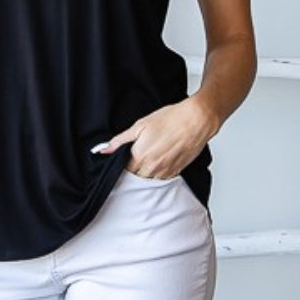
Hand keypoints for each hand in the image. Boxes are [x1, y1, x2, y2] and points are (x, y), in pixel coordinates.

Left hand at [92, 96, 217, 178]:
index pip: (122, 170)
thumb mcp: (140, 126)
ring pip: (148, 180)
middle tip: (139, 156)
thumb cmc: (171, 119)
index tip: (124, 158)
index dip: (121, 165)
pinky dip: (158, 173)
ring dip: (146, 172)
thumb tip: (103, 150)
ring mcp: (165, 172)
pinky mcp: (176, 172)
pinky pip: (162, 180)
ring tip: (152, 156)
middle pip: (135, 177)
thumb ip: (120, 140)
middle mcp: (152, 168)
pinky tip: (161, 160)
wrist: (196, 120)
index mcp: (139, 156)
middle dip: (133, 169)